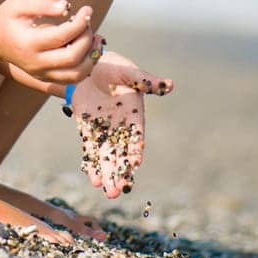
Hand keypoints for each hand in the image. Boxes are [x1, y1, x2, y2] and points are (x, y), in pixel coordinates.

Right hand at [0, 0, 96, 83]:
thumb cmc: (7, 19)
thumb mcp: (19, 3)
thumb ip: (42, 3)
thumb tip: (66, 7)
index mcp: (28, 43)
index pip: (62, 36)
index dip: (80, 23)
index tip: (87, 9)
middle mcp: (35, 63)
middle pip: (72, 58)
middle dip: (87, 38)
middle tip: (88, 23)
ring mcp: (41, 73)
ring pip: (76, 75)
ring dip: (91, 57)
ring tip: (94, 39)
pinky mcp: (46, 77)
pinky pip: (72, 79)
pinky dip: (86, 65)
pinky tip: (87, 49)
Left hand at [69, 50, 173, 197]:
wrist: (90, 65)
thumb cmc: (115, 67)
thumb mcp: (130, 73)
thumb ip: (146, 81)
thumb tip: (169, 84)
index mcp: (134, 115)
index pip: (136, 136)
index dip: (135, 149)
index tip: (135, 163)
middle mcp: (121, 127)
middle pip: (121, 153)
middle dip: (120, 171)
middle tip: (118, 190)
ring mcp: (104, 130)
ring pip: (106, 156)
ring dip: (107, 173)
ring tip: (108, 191)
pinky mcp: (88, 129)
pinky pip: (90, 150)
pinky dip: (92, 163)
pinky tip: (94, 178)